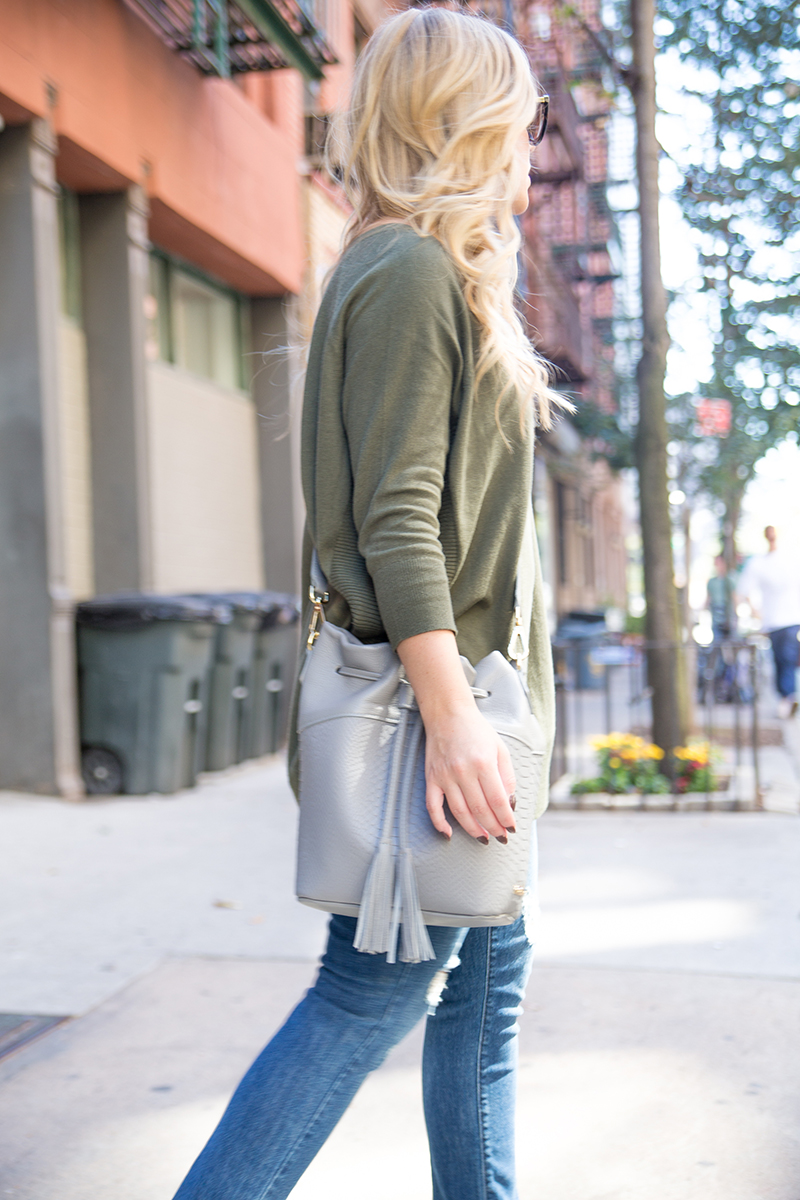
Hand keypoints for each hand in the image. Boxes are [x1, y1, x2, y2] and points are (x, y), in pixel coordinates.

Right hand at [423, 703, 516, 840]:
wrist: (448, 714)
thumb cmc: (476, 730)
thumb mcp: (500, 749)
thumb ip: (507, 777)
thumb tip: (509, 803)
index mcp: (483, 764)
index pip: (498, 801)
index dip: (506, 818)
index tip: (511, 828)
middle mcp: (463, 772)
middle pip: (480, 810)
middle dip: (493, 827)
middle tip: (501, 837)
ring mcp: (445, 776)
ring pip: (460, 812)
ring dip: (473, 829)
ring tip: (483, 837)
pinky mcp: (431, 778)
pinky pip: (433, 806)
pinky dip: (439, 823)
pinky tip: (448, 834)